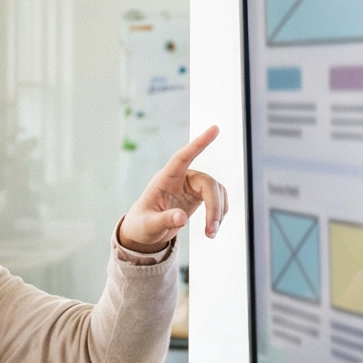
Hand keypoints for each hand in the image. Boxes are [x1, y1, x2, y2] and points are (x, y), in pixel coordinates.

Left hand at [119, 125, 227, 253]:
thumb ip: (163, 221)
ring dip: (218, 212)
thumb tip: (181, 218)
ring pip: (216, 191)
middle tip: (211, 231)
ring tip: (210, 234)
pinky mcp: (200, 195)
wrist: (145, 230)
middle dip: (214, 207)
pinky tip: (212, 226)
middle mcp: (181, 178)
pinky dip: (219, 213)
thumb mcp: (148, 225)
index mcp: (165, 179)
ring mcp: (192, 186)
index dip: (198, 143)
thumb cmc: (142, 224)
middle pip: (208, 183)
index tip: (215, 128)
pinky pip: (218, 198)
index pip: (183, 157)